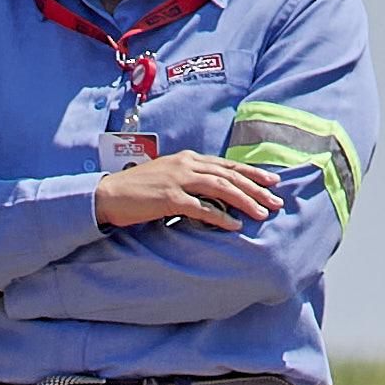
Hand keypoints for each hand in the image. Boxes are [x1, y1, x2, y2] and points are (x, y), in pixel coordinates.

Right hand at [91, 152, 288, 232]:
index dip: (251, 172)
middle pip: (229, 175)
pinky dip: (221, 216)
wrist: (109, 195)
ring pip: (221, 188)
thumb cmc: (138, 190)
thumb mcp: (168, 177)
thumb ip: (190, 179)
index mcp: (187, 158)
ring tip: (262, 213)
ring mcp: (178, 180)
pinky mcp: (169, 198)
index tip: (272, 180)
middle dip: (256, 187)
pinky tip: (235, 225)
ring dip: (245, 200)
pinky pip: (201, 208)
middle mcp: (186, 165)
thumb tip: (213, 192)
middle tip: (276, 200)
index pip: (226, 165)